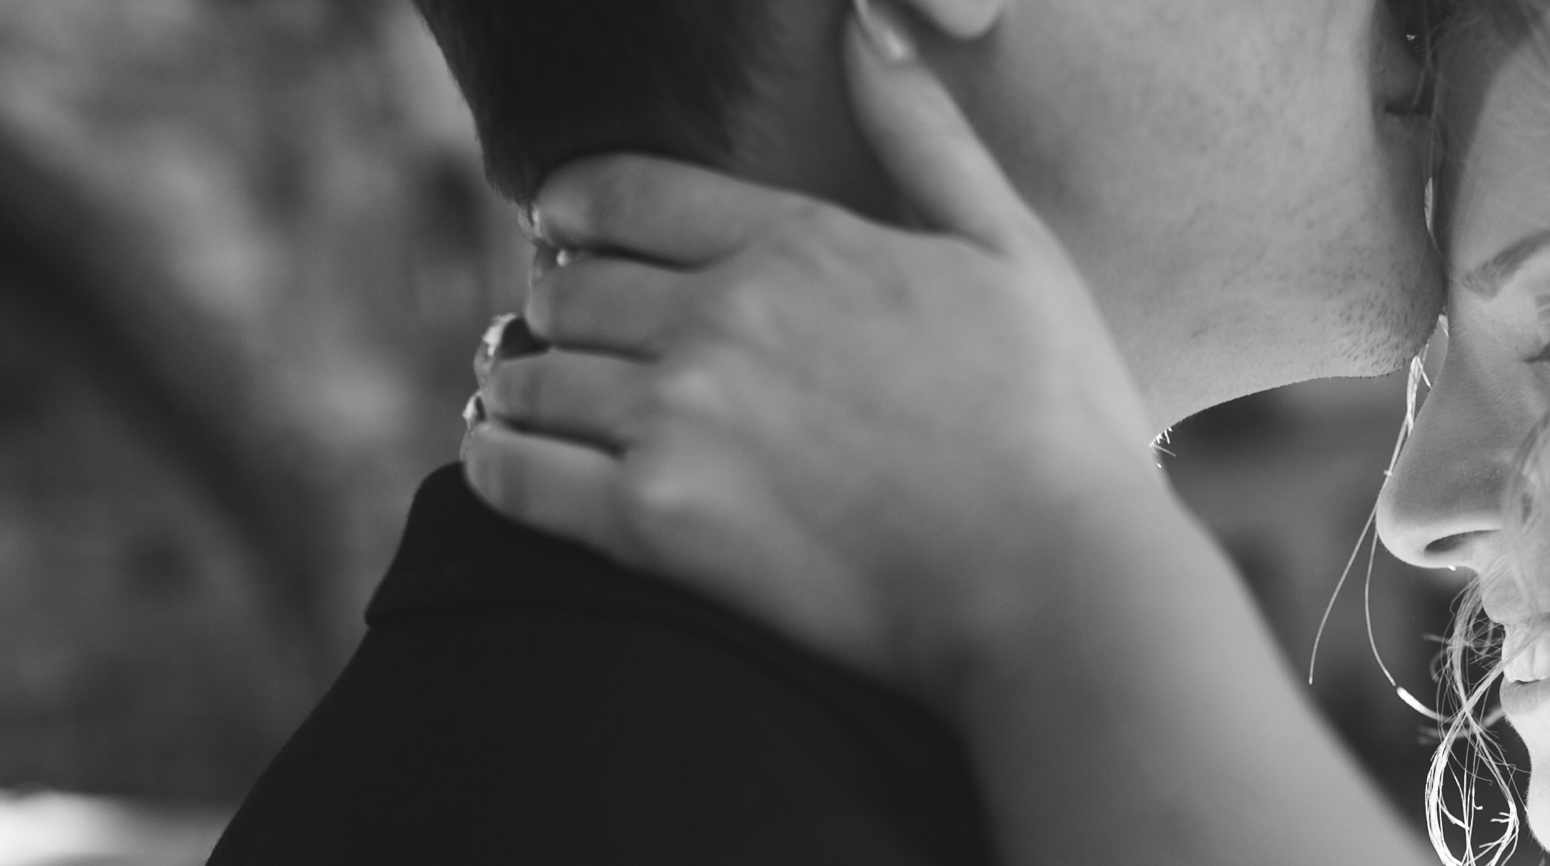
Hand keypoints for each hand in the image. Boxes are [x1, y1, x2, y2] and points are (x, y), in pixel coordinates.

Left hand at [461, 4, 1166, 708]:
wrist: (1052, 581)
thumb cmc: (1055, 420)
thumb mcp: (1013, 251)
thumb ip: (925, 135)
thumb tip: (868, 24)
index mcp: (797, 240)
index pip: (624, 193)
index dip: (577, 209)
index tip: (565, 230)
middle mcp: (720, 314)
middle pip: (568, 285)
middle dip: (557, 301)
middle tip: (562, 328)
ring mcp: (679, 416)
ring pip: (531, 374)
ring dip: (519, 380)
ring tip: (525, 396)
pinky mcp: (655, 521)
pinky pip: (516, 475)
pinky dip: (494, 459)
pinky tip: (502, 458)